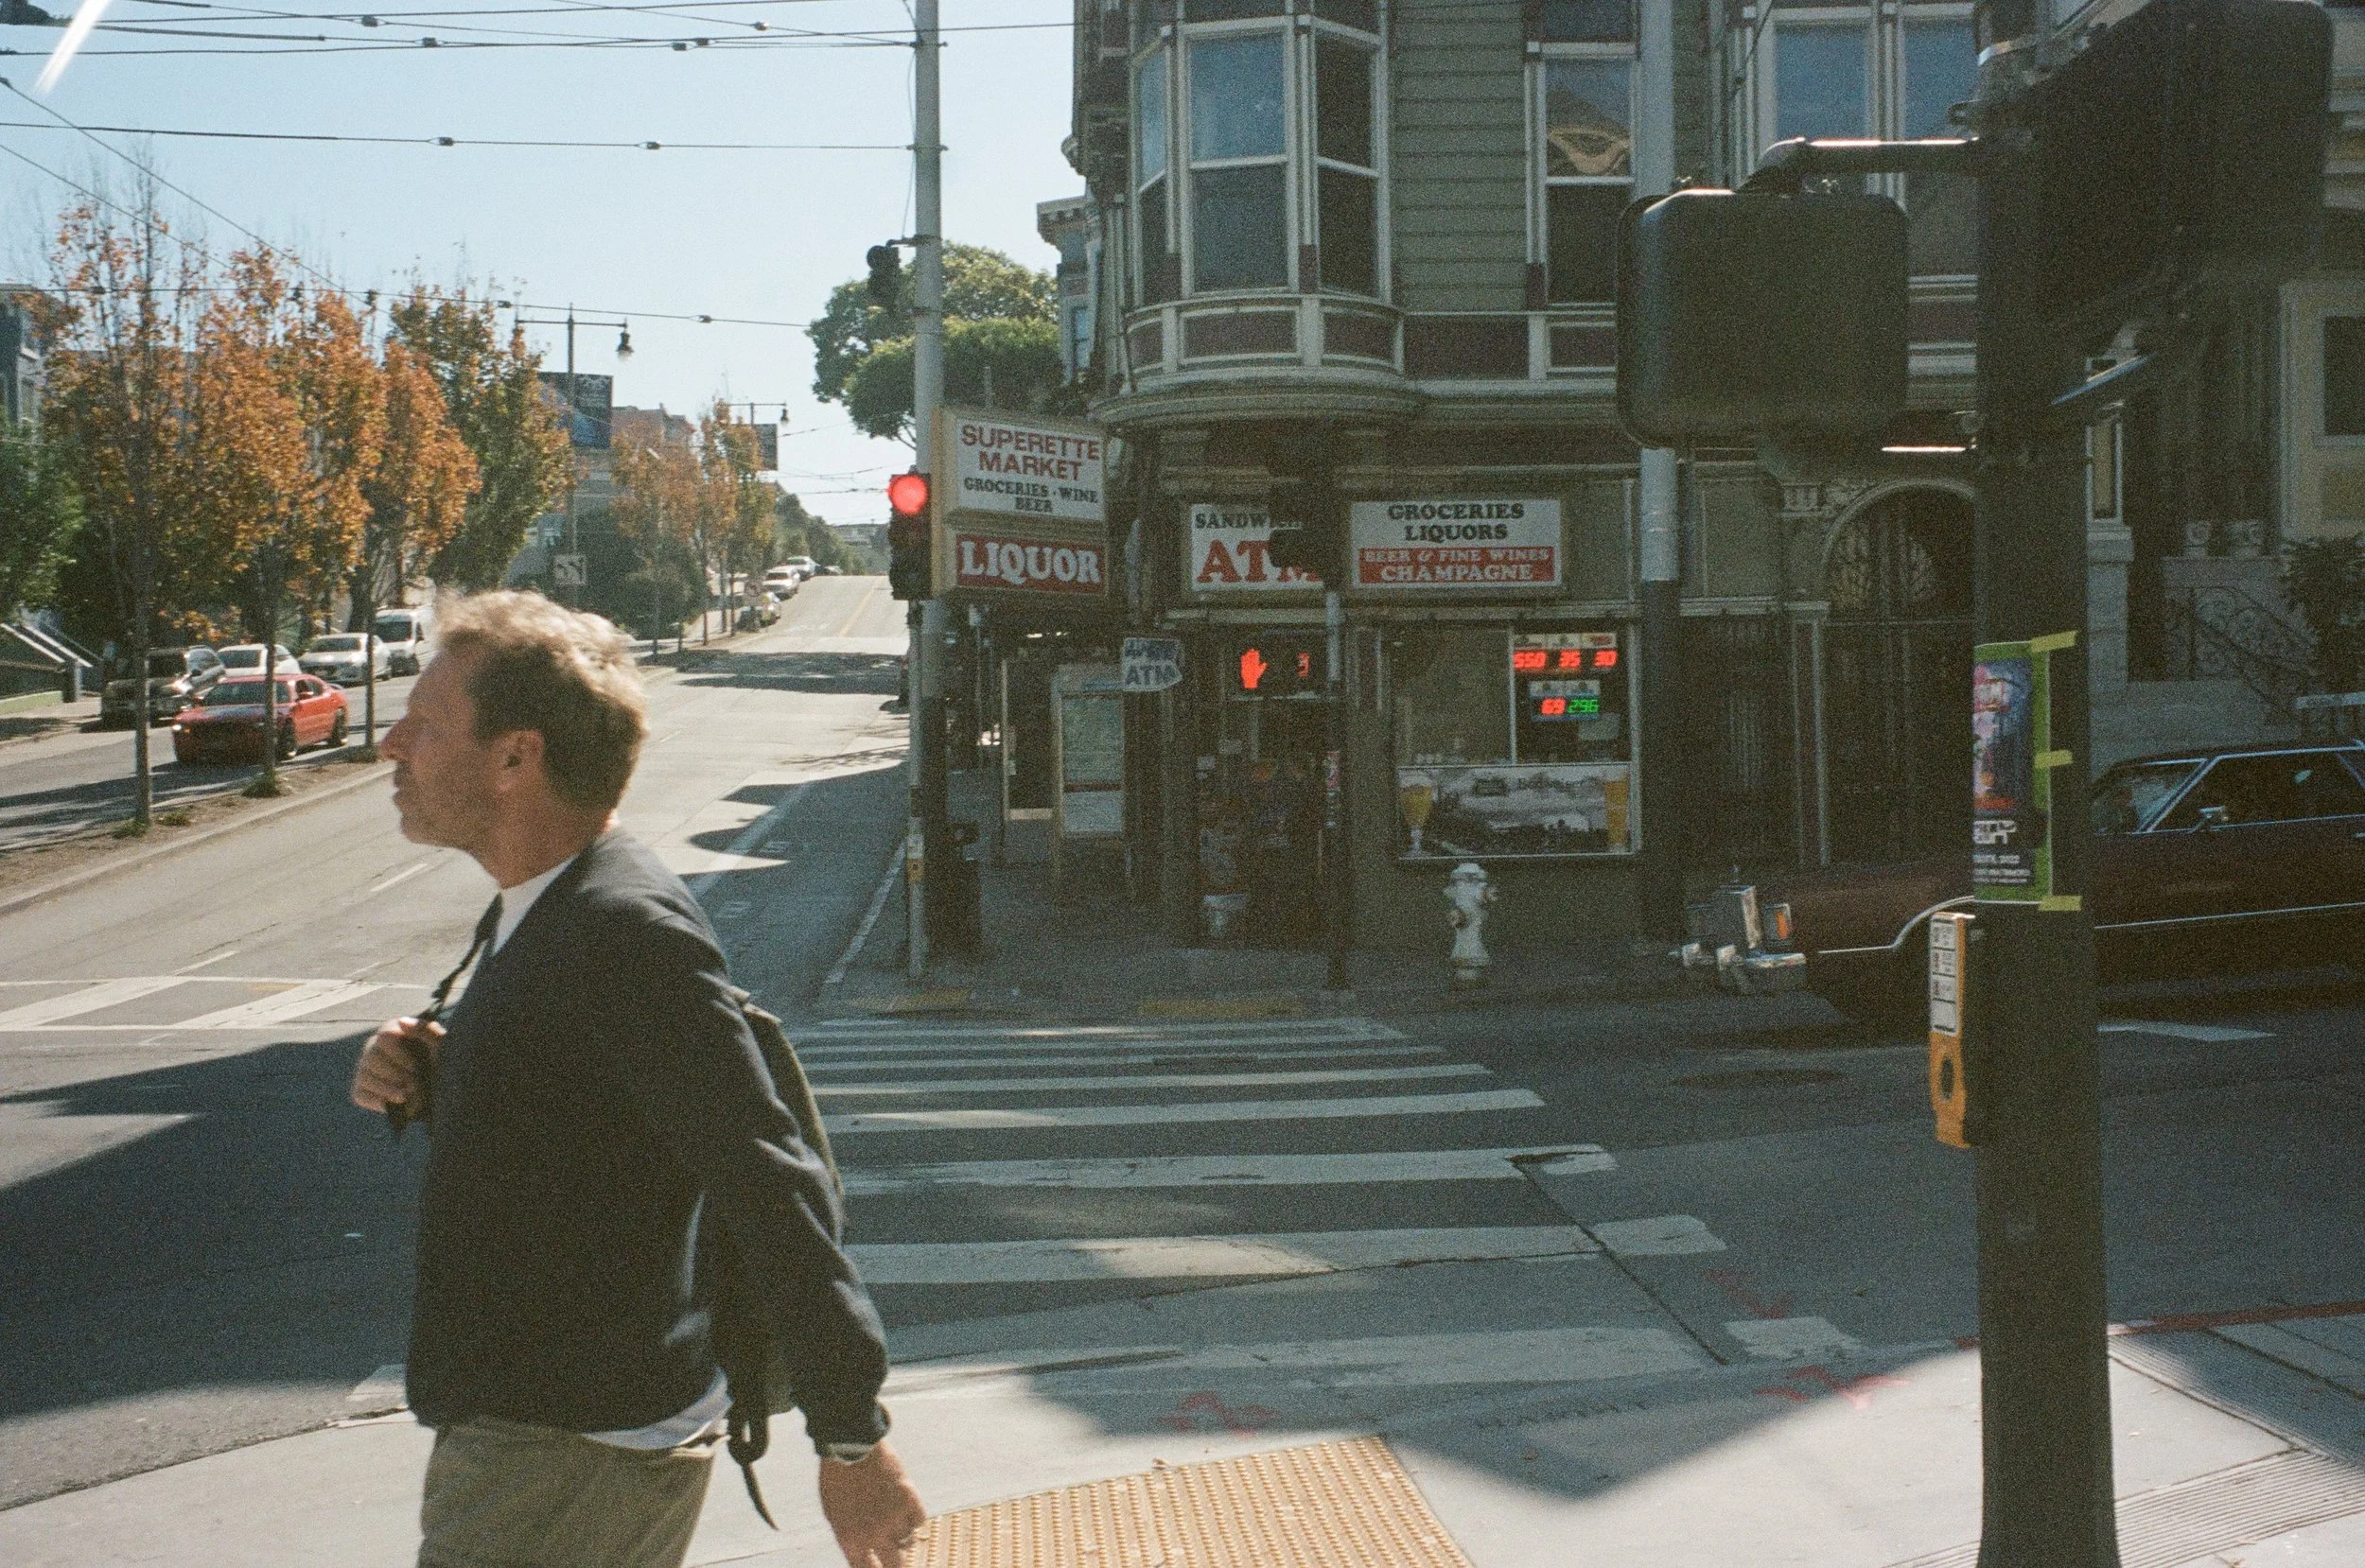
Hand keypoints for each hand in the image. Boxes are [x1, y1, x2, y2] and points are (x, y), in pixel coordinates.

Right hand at [351, 1017, 442, 1114]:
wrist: (443, 1091)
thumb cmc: (443, 1063)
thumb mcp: (441, 1046)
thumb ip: (426, 1030)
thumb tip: (402, 1021)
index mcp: (393, 1031)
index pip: (384, 1036)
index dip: (399, 1054)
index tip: (415, 1067)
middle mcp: (374, 1047)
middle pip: (372, 1057)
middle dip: (395, 1074)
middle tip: (413, 1084)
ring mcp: (366, 1068)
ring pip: (364, 1075)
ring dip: (387, 1088)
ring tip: (406, 1095)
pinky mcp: (362, 1089)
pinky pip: (360, 1094)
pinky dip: (376, 1101)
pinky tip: (394, 1103)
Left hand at [817, 1441, 925, 1567]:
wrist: (850, 1446)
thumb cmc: (838, 1479)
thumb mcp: (835, 1514)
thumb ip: (852, 1538)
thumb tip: (866, 1556)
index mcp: (850, 1540)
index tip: (882, 1567)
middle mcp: (873, 1533)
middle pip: (895, 1565)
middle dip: (898, 1565)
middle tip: (900, 1562)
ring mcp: (893, 1517)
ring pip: (908, 1540)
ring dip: (903, 1535)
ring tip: (895, 1521)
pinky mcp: (909, 1498)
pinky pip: (919, 1521)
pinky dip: (914, 1518)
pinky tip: (906, 1510)